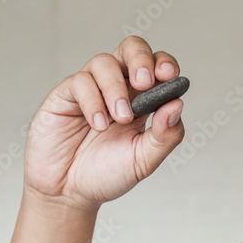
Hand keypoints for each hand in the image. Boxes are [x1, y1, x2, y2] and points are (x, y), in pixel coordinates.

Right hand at [23, 35, 185, 211]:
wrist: (68, 194)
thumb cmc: (107, 175)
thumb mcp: (144, 161)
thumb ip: (165, 135)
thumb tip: (177, 104)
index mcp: (142, 101)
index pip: (157, 68)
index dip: (165, 64)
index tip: (169, 76)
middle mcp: (117, 89)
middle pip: (131, 48)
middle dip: (141, 59)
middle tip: (145, 82)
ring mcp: (90, 89)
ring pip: (105, 62)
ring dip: (116, 89)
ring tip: (120, 119)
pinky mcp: (65, 95)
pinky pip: (80, 82)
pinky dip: (93, 101)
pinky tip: (97, 125)